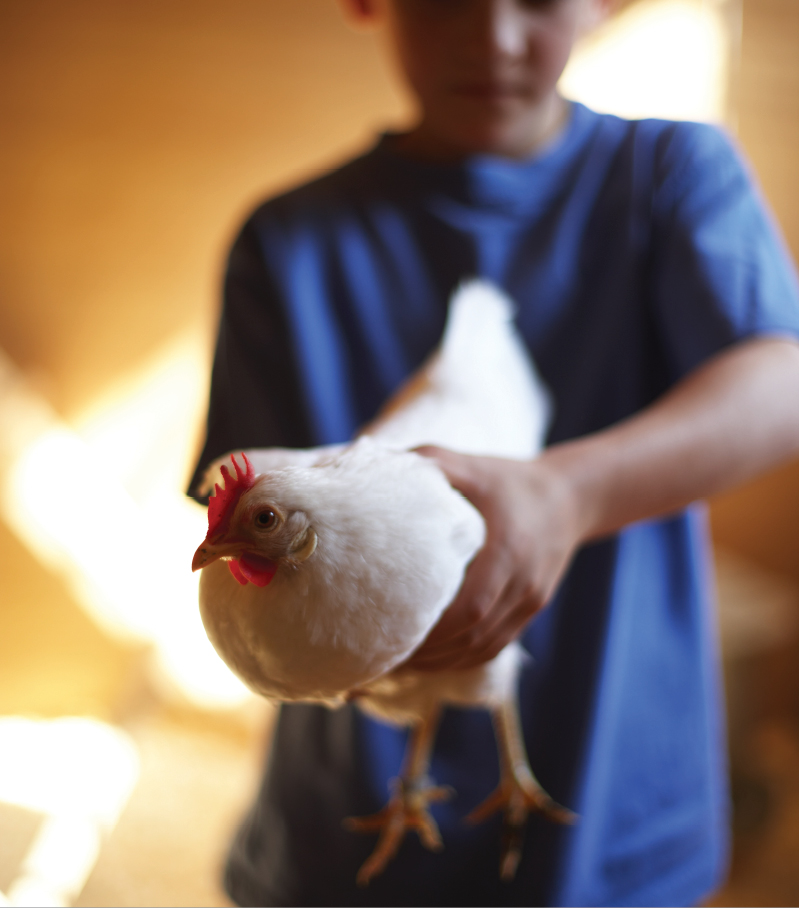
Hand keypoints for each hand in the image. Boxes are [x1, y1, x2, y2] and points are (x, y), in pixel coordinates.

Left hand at [404, 446, 583, 671]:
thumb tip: (381, 464)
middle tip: (382, 652)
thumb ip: (432, 463)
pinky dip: (462, 658)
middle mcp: (523, 583)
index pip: (471, 608)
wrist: (568, 498)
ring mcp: (530, 601)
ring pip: (483, 647)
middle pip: (474, 636)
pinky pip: (495, 646)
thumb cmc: (509, 481)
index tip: (391, 630)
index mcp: (508, 551)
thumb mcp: (472, 466)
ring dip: (441, 661)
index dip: (433, 629)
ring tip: (399, 662)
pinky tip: (432, 659)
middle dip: (428, 651)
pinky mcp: (530, 610)